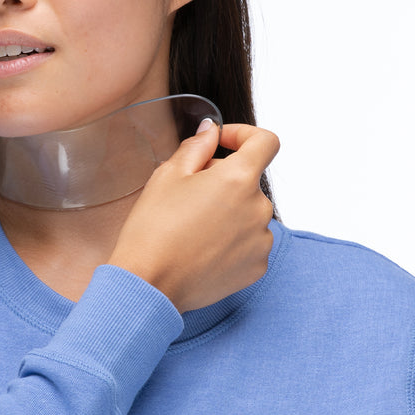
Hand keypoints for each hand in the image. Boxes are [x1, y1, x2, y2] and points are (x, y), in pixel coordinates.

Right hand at [107, 121, 279, 312]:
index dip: (244, 135)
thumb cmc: (153, 229)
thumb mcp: (168, 176)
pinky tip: (202, 249)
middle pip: (250, 181)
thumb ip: (197, 147)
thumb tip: (211, 130)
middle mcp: (259, 208)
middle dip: (224, 179)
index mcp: (239, 179)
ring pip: (249, 212)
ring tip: (193, 228)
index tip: (223, 144)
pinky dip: (231, 240)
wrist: (149, 284)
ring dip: (228, 211)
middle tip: (188, 194)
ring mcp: (261, 240)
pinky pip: (250, 242)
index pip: (265, 142)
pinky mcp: (257, 266)